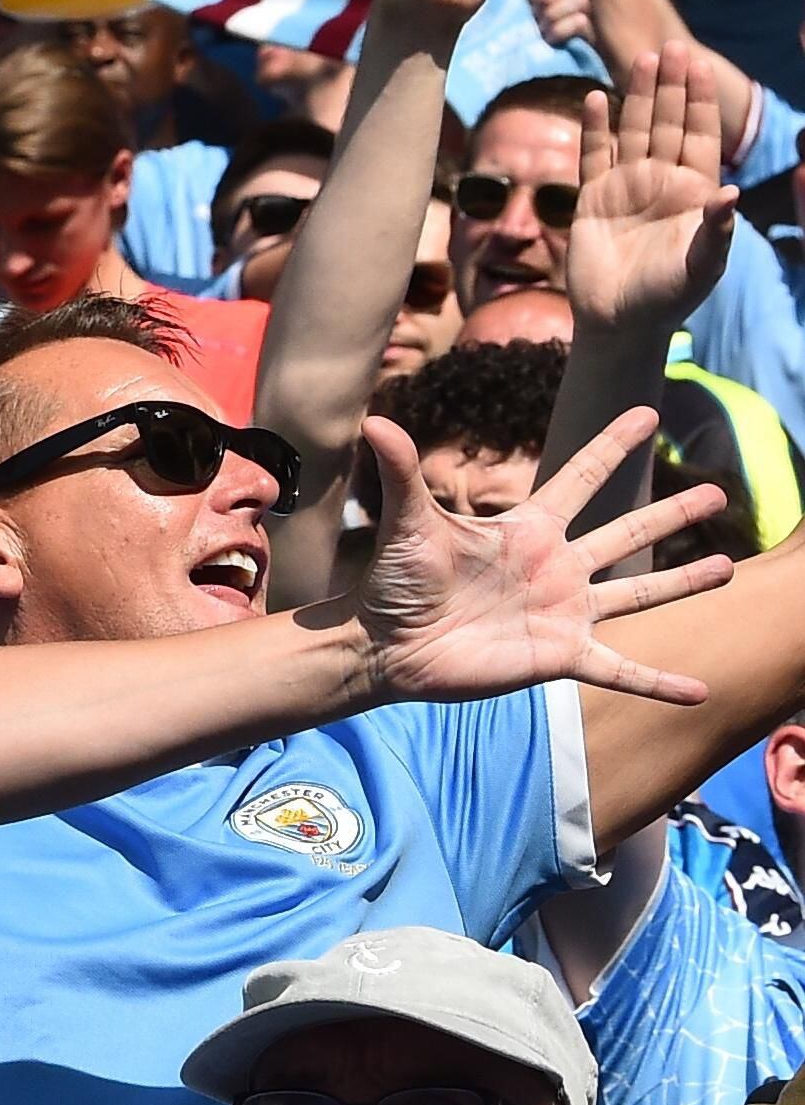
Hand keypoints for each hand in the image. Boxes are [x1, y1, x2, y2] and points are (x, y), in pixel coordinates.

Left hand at [350, 404, 728, 703]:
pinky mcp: (561, 655)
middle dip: (673, 513)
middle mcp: (556, 567)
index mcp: (527, 530)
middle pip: (628, 532)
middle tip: (721, 493)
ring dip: (684, 583)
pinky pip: (621, 670)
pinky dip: (658, 683)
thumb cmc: (395, 581)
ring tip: (728, 567)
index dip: (611, 446)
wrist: (387, 646)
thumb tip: (375, 420)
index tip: (646, 412)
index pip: (580, 478)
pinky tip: (699, 691)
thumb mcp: (407, 524)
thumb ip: (402, 474)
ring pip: (638, 594)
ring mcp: (564, 611)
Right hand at [565, 44, 735, 335]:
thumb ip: (716, 230)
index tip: (698, 64)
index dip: (699, 100)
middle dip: (671, 86)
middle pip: (669, 123)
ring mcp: (626, 187)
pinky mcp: (593, 198)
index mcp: (694, 192)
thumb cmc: (667, 297)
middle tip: (672, 46)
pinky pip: (594, 155)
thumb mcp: (701, 266)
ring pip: (634, 131)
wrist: (619, 321)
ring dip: (638, 96)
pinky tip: (596, 99)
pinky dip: (595, 127)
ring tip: (641, 59)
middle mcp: (662, 182)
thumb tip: (729, 192)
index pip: (700, 135)